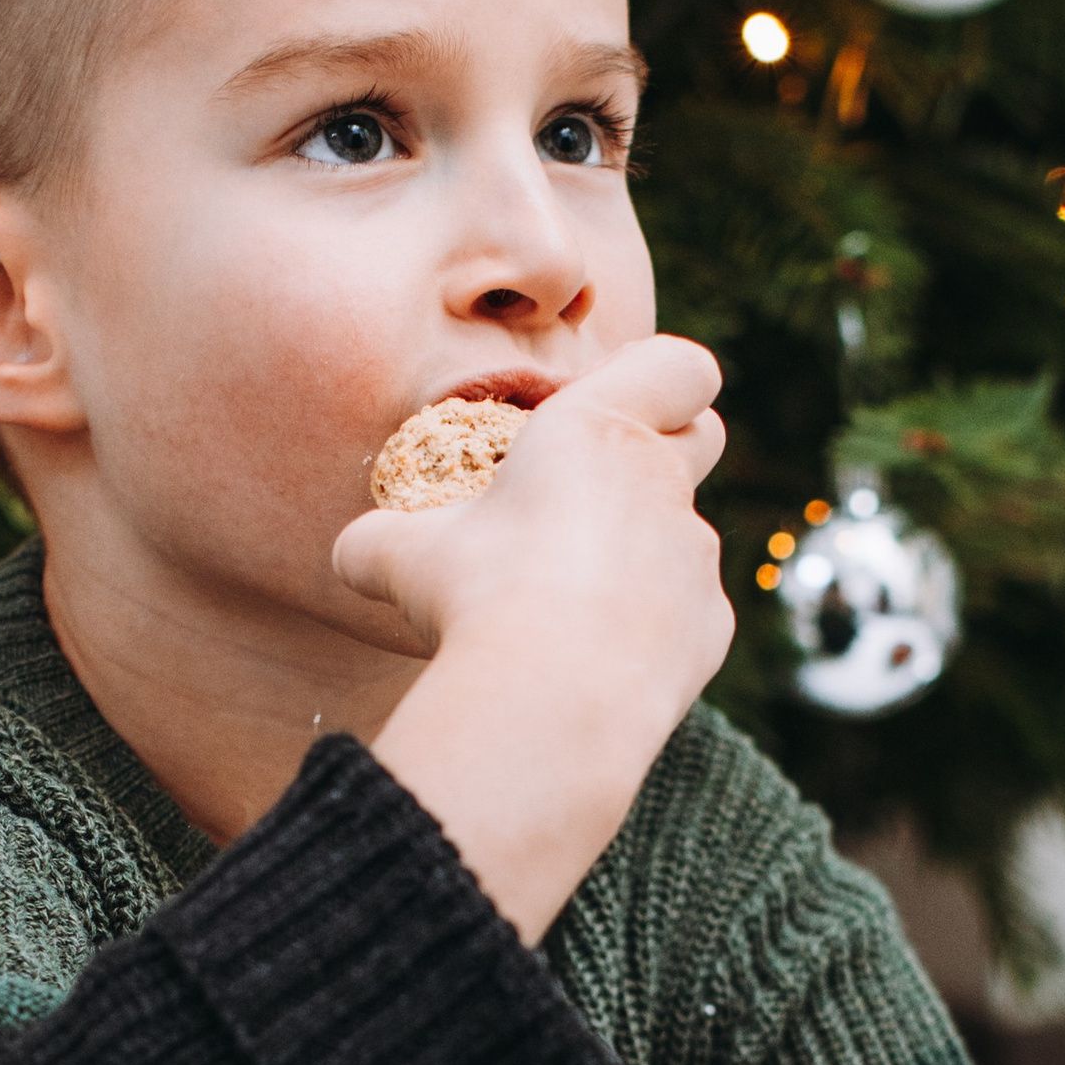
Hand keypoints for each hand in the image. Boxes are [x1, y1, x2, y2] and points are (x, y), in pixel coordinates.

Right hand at [342, 335, 730, 941]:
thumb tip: (355, 552)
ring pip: (683, 535)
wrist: (551, 699)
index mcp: (596, 430)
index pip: (679, 365)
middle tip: (590, 495)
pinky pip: (684, 613)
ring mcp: (694, 557)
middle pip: (702, 436)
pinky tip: (593, 659)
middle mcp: (661, 483)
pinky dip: (649, 626)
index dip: (659, 377)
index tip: (611, 410)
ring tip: (569, 603)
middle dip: (664, 450)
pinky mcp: (709, 627)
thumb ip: (381, 540)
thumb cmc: (472, 600)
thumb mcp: (395, 558)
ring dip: (639, 553)